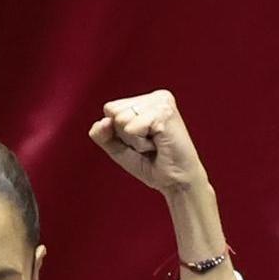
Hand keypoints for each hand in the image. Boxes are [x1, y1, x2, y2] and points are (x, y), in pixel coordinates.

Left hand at [88, 89, 207, 196]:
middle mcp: (155, 97)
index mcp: (146, 100)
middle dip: (125, 136)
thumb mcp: (118, 148)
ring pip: (121, 120)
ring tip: (154, 145)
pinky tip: (158, 145)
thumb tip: (103, 121)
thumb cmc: (151, 164)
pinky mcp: (164, 113)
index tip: (141, 140)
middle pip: (113, 112)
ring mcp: (161, 102)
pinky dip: (140, 143)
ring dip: (134, 140)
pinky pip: (132, 128)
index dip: (118, 132)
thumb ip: (102, 134)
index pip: (110, 109)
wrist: (176, 182)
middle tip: (149, 144)